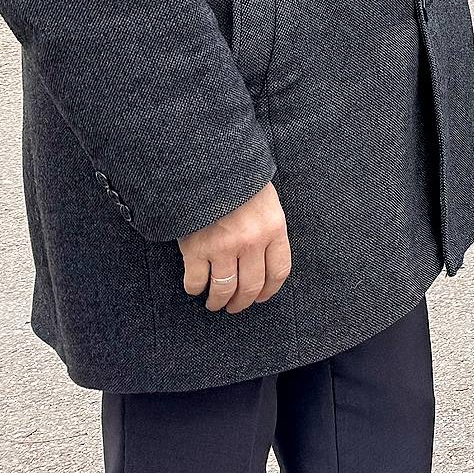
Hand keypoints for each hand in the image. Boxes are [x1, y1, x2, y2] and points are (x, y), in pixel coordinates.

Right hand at [179, 182, 290, 313]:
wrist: (207, 165)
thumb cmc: (239, 181)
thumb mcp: (266, 201)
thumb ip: (267, 229)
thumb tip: (264, 259)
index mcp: (274, 228)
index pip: (279, 271)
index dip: (269, 290)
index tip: (261, 297)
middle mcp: (252, 242)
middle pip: (251, 286)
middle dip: (243, 302)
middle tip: (235, 307)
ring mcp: (223, 247)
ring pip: (223, 289)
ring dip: (218, 301)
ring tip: (214, 304)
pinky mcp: (196, 249)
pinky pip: (196, 281)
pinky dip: (195, 289)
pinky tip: (196, 287)